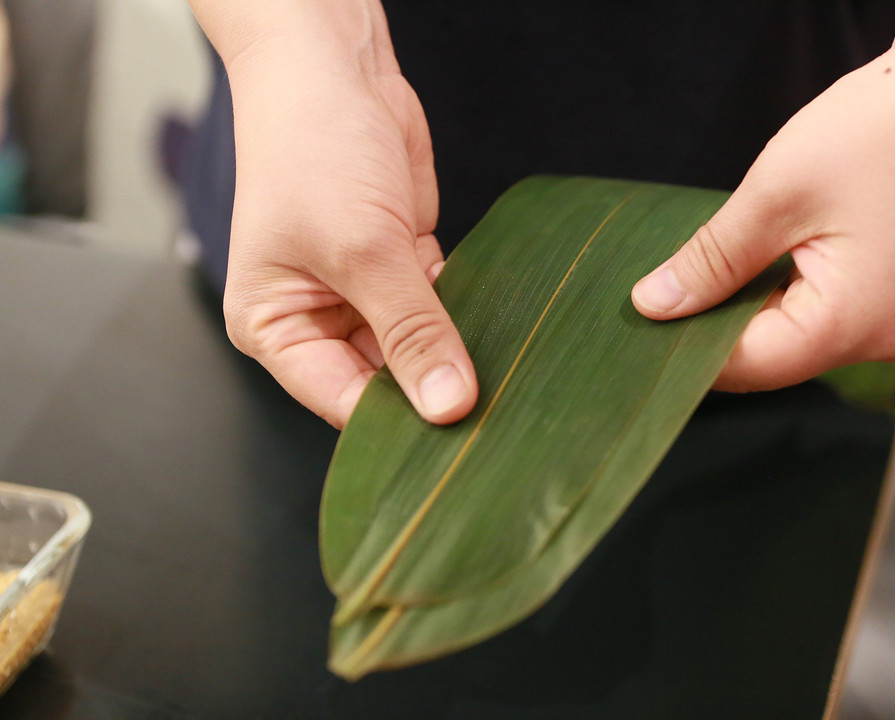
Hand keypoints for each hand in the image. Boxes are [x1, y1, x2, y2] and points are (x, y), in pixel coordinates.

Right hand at [220, 30, 477, 428]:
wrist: (332, 68)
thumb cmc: (310, 149)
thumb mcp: (362, 251)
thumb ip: (410, 331)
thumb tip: (447, 405)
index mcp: (276, 329)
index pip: (341, 404)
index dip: (397, 424)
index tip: (455, 437)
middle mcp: (316, 317)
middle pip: (384, 381)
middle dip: (432, 386)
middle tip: (492, 405)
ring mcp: (362, 291)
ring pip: (418, 346)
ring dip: (456, 347)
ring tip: (503, 364)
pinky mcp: (401, 263)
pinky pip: (440, 307)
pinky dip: (466, 309)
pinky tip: (498, 316)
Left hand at [632, 1, 894, 390]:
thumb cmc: (877, 131)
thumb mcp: (772, 197)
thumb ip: (710, 262)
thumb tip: (652, 306)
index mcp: (856, 326)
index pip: (746, 366)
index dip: (684, 348)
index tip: (637, 324)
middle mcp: (883, 340)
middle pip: (768, 357)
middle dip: (710, 327)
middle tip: (654, 293)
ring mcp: (892, 322)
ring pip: (789, 336)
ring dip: (741, 307)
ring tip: (697, 271)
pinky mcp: (891, 299)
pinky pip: (817, 314)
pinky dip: (775, 293)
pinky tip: (749, 261)